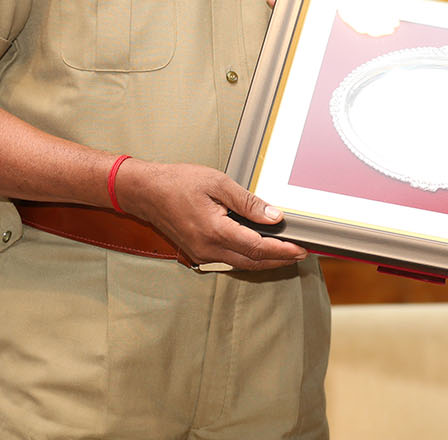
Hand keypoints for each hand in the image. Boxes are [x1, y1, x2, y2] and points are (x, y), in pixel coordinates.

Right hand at [115, 159, 307, 270]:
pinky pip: (229, 260)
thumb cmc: (178, 183)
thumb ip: (248, 202)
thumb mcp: (218, 183)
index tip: (301, 249)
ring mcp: (202, 254)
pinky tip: (259, 248)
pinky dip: (248, 257)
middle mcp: (208, 248)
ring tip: (285, 252)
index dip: (282, 250)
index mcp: (214, 231)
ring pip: (241, 264)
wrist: (146, 192)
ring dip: (265, 261)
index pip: (257, 247)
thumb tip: (274, 216)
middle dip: (279, 260)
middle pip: (252, 262)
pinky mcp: (198, 252)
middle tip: (300, 254)